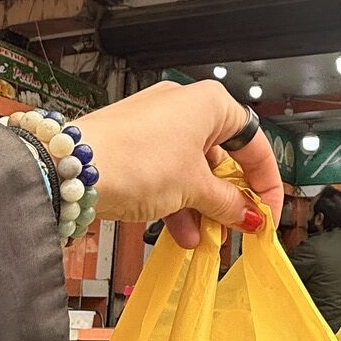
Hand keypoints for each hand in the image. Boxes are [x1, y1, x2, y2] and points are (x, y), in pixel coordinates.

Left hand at [75, 80, 284, 248]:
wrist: (72, 171)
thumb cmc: (134, 160)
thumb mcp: (195, 189)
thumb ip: (228, 203)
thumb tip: (248, 214)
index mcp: (209, 103)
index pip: (254, 143)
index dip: (266, 182)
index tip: (268, 211)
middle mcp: (183, 107)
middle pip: (222, 157)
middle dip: (229, 198)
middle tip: (237, 226)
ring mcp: (155, 125)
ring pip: (192, 169)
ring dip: (202, 206)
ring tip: (206, 237)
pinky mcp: (133, 145)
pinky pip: (167, 174)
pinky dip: (177, 201)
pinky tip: (181, 233)